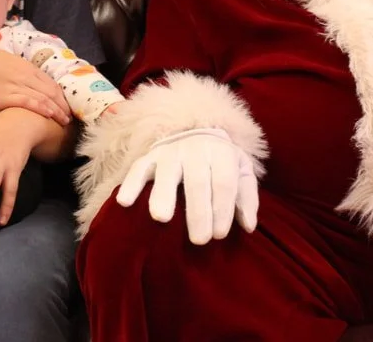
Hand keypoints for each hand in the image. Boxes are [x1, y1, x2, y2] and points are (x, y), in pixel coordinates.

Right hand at [0, 46, 69, 124]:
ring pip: (44, 98)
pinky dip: (42, 108)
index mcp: (26, 67)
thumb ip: (20, 71)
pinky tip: (50, 115)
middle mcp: (25, 75)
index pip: (51, 82)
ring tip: (65, 120)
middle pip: (52, 91)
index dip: (61, 95)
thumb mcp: (7, 62)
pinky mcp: (7, 96)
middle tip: (71, 116)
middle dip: (63, 105)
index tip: (67, 105)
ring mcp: (17, 85)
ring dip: (57, 110)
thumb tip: (27, 78)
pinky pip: (29, 102)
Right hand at [116, 128, 258, 245]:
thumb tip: (249, 226)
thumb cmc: (221, 162)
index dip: (223, 209)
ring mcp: (170, 152)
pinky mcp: (149, 157)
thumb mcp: (241, 171)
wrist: (196, 132)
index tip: (219, 235)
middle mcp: (195, 149)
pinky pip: (138, 169)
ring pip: (166, 173)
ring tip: (161, 219)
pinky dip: (131, 184)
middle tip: (199, 240)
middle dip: (198, 212)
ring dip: (163, 195)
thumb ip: (247, 198)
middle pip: (197, 182)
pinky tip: (124, 202)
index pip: (224, 183)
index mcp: (221, 153)